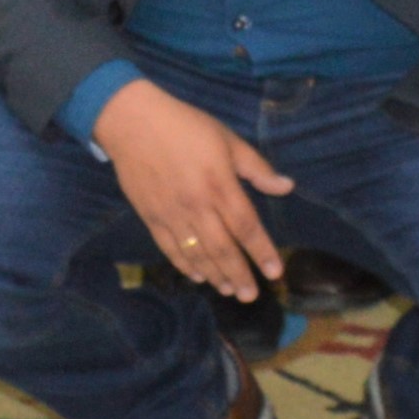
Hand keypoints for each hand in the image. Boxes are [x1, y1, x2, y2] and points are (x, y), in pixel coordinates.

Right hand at [92, 80, 289, 297]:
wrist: (132, 122)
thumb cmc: (186, 126)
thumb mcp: (227, 139)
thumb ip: (257, 167)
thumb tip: (286, 186)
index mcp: (219, 185)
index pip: (246, 226)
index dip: (262, 252)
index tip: (274, 272)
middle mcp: (197, 206)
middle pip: (222, 249)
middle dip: (239, 275)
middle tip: (251, 296)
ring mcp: (171, 214)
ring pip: (197, 254)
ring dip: (215, 276)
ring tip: (230, 291)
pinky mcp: (151, 217)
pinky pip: (170, 249)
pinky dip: (185, 265)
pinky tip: (198, 276)